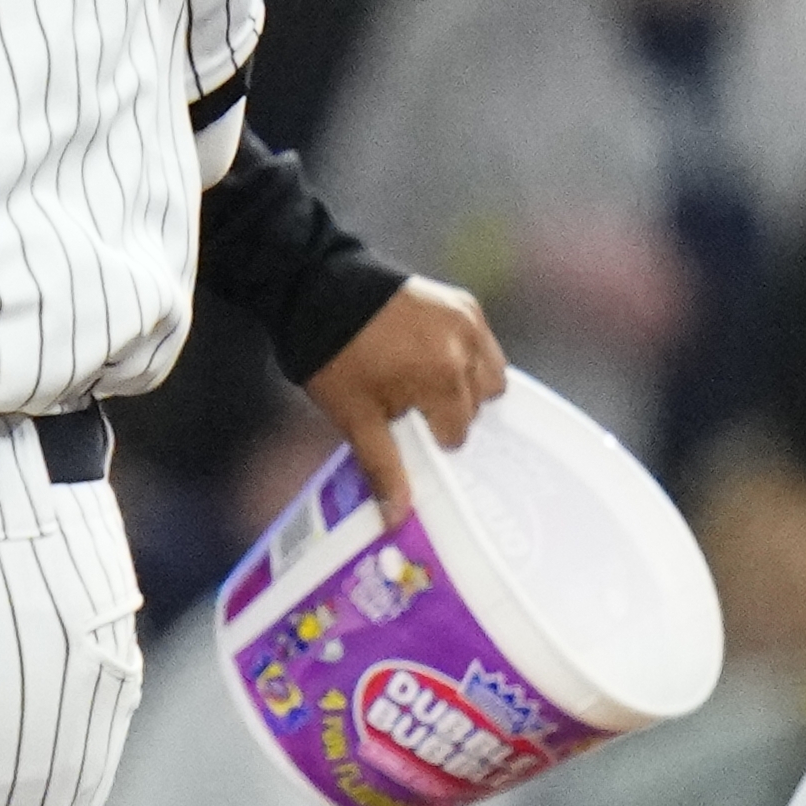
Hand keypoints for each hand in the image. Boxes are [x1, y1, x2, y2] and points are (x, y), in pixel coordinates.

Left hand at [306, 276, 508, 520]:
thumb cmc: (332, 356)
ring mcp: (466, 321)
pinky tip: (433, 356)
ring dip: (467, 384)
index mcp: (442, 379)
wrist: (315, 288)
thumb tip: (398, 518)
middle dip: (448, 411)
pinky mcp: (461, 301)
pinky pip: (482, 342)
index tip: (407, 427)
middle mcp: (465, 348)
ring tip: (425, 382)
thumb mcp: (355, 417)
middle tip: (412, 405)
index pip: (457, 434)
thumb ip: (384, 467)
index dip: (430, 435)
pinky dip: (467, 354)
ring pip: (490, 375)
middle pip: (476, 406)